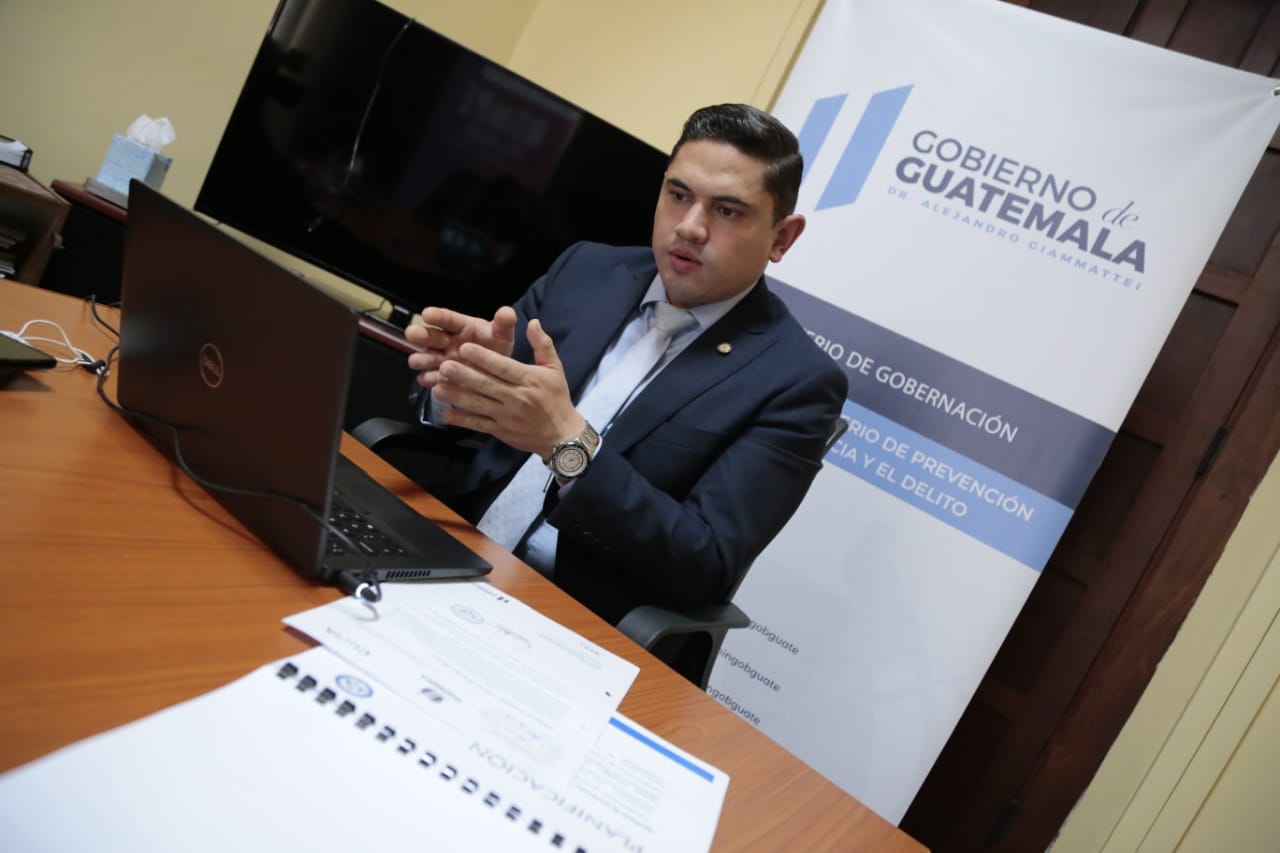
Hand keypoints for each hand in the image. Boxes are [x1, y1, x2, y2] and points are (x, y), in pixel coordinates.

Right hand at [405, 305, 516, 386]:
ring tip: (415, 360)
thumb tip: (508, 312)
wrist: (498, 373)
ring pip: (428, 357)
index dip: (437, 316)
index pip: (448, 319)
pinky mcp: (444, 378)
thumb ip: (503, 325)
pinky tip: (426, 380)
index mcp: (461, 326)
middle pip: (432, 336)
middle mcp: (447, 342)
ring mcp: (443, 360)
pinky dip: (429, 379)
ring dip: (422, 358)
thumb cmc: (496, 348)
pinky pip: (434, 378)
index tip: (427, 314)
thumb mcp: (502, 336)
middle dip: (421, 335)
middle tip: (412, 333)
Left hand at [432, 319, 584, 458]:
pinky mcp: (501, 431)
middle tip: (444, 365)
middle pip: (487, 385)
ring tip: (438, 387)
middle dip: (464, 375)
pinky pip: (479, 425)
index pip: (503, 367)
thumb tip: (533, 322)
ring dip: (457, 397)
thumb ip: (542, 345)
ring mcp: (507, 416)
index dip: (484, 358)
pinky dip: (462, 421)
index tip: (465, 348)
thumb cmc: (557, 398)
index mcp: (529, 379)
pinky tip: (446, 415)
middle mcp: (517, 397)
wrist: (562, 435)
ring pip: (479, 405)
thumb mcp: (555, 368)